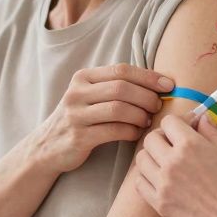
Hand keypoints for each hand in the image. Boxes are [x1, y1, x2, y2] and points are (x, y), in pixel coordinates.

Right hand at [32, 64, 172, 173]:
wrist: (47, 147)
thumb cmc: (79, 119)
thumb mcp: (89, 96)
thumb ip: (114, 87)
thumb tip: (157, 84)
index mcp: (82, 78)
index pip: (121, 70)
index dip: (148, 76)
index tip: (169, 85)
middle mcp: (77, 93)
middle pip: (121, 88)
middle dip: (147, 96)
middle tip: (159, 106)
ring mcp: (76, 115)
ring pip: (118, 109)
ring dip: (140, 115)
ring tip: (148, 121)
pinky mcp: (79, 137)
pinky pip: (113, 131)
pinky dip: (131, 131)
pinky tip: (136, 133)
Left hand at [135, 114, 216, 216]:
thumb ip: (212, 133)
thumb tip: (202, 118)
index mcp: (190, 145)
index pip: (168, 122)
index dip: (178, 123)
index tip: (185, 128)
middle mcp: (172, 162)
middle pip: (150, 139)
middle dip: (162, 137)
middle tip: (174, 145)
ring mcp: (163, 183)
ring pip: (141, 160)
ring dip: (151, 157)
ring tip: (166, 163)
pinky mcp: (159, 203)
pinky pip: (140, 183)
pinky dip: (146, 178)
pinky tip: (160, 180)